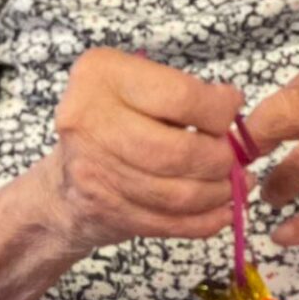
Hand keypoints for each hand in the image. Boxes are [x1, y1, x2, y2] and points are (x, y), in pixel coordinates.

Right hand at [47, 49, 244, 254]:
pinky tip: (224, 210)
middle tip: (234, 157)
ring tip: (234, 183)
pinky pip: (171, 224)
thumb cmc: (112, 122)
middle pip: (180, 151)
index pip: (180, 97)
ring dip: (219, 192)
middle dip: (221, 159)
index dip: (220, 110)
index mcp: (102, 75)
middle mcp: (89, 121)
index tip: (232, 110)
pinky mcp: (106, 213)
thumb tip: (232, 108)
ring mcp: (94, 172)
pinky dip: (207, 220)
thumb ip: (181, 92)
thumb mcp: (137, 86)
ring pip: (178, 193)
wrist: (64, 183)